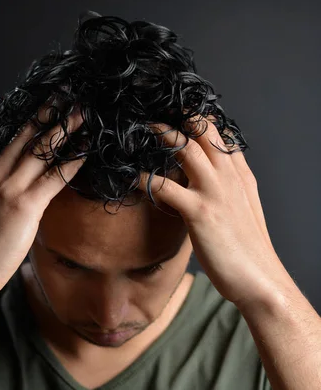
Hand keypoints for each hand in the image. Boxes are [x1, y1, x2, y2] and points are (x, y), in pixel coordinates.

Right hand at [0, 107, 84, 299]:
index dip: (33, 119)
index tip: (50, 105)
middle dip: (50, 113)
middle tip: (70, 94)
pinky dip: (72, 161)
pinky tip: (88, 151)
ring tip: (85, 113)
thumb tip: (27, 190)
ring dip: (66, 129)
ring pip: (42, 149)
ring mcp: (9, 187)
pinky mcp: (24, 205)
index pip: (12, 139)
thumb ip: (4, 192)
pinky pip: (54, 177)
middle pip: (27, 134)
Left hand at [138, 116, 287, 307]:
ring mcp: (214, 191)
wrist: (259, 279)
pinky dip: (144, 179)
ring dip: (160, 134)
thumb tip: (209, 183)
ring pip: (185, 148)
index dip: (198, 119)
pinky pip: (164, 186)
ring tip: (138, 128)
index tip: (177, 112)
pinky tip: (129, 177)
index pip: (221, 134)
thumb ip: (230, 190)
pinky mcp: (199, 211)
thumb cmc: (248, 250)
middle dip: (179, 115)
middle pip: (204, 130)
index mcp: (240, 175)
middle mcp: (229, 176)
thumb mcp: (245, 210)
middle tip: (152, 110)